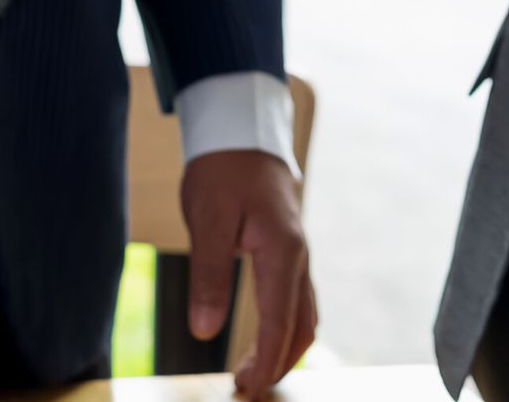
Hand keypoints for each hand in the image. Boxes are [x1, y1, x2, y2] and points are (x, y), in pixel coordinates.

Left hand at [182, 150, 316, 397]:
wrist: (241, 132)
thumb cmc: (223, 171)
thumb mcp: (207, 220)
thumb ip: (208, 276)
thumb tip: (205, 330)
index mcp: (282, 251)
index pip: (278, 322)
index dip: (264, 361)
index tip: (246, 388)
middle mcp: (298, 256)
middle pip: (301, 326)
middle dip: (278, 363)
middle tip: (246, 389)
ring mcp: (297, 254)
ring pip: (304, 314)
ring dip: (283, 348)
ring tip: (252, 371)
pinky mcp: (288, 251)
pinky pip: (297, 299)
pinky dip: (285, 327)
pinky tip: (263, 337)